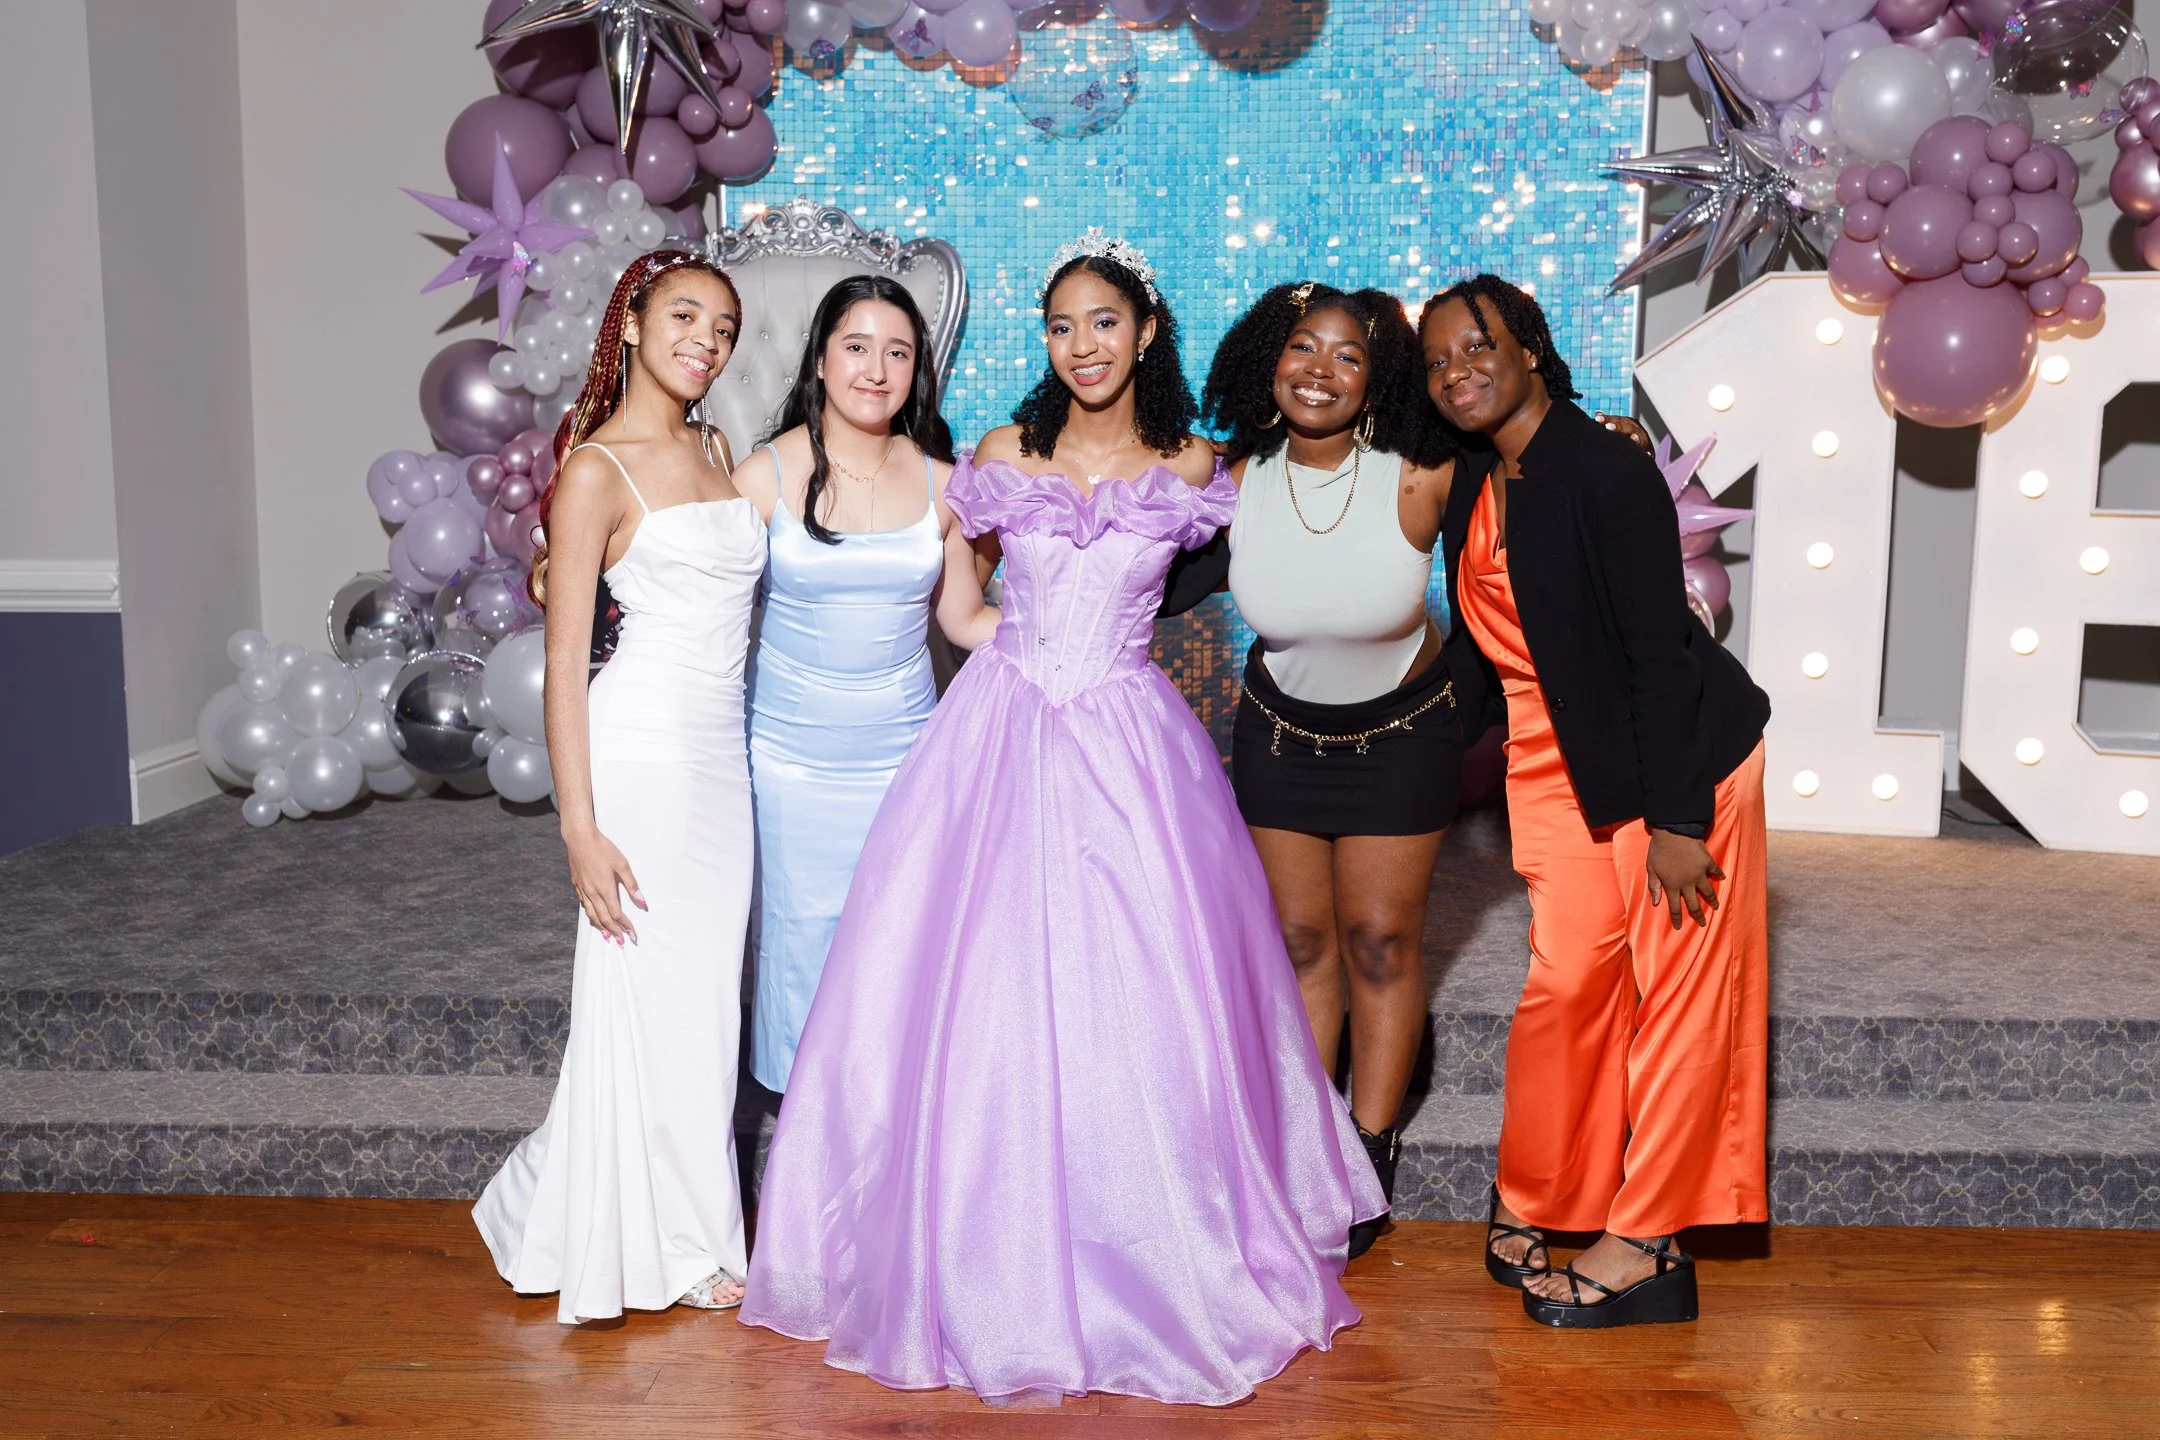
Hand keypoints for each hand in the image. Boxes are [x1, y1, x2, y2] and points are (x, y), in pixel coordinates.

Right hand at [564, 824, 644, 945]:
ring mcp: (582, 890)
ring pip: (592, 914)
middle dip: (614, 932)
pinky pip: (584, 905)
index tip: (632, 934)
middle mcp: (592, 893)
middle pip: (604, 918)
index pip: (617, 914)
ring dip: (601, 927)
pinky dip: (591, 915)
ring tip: (607, 936)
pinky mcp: (576, 885)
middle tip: (622, 942)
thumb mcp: (622, 864)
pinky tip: (594, 917)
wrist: (579, 838)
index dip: (625, 926)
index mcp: (605, 889)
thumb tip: (642, 901)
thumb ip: (632, 884)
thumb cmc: (603, 848)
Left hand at [1595, 411, 1653, 453]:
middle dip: (1618, 427)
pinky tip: (1646, 455)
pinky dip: (1646, 453)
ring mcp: (1642, 439)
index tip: (1597, 419)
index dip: (1607, 419)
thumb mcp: (1619, 426)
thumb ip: (1609, 421)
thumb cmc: (1627, 435)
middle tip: (1608, 427)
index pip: (1617, 419)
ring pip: (1639, 438)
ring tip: (1633, 438)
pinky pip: (1647, 452)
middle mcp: (1636, 429)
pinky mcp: (1646, 450)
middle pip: (1628, 427)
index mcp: (1628, 422)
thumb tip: (1598, 414)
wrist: (1644, 444)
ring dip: (1636, 439)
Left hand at [1645, 828, 1722, 930]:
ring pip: (1708, 891)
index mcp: (1672, 885)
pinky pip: (1715, 871)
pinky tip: (1721, 878)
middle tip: (1702, 924)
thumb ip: (1653, 886)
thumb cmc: (1658, 850)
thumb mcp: (1651, 868)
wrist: (1673, 832)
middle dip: (1698, 916)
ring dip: (1712, 900)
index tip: (1679, 927)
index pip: (1675, 907)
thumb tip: (1655, 903)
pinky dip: (1718, 875)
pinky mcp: (1707, 863)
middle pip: (1694, 904)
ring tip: (1716, 907)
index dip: (1677, 918)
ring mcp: (1699, 873)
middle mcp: (1687, 883)